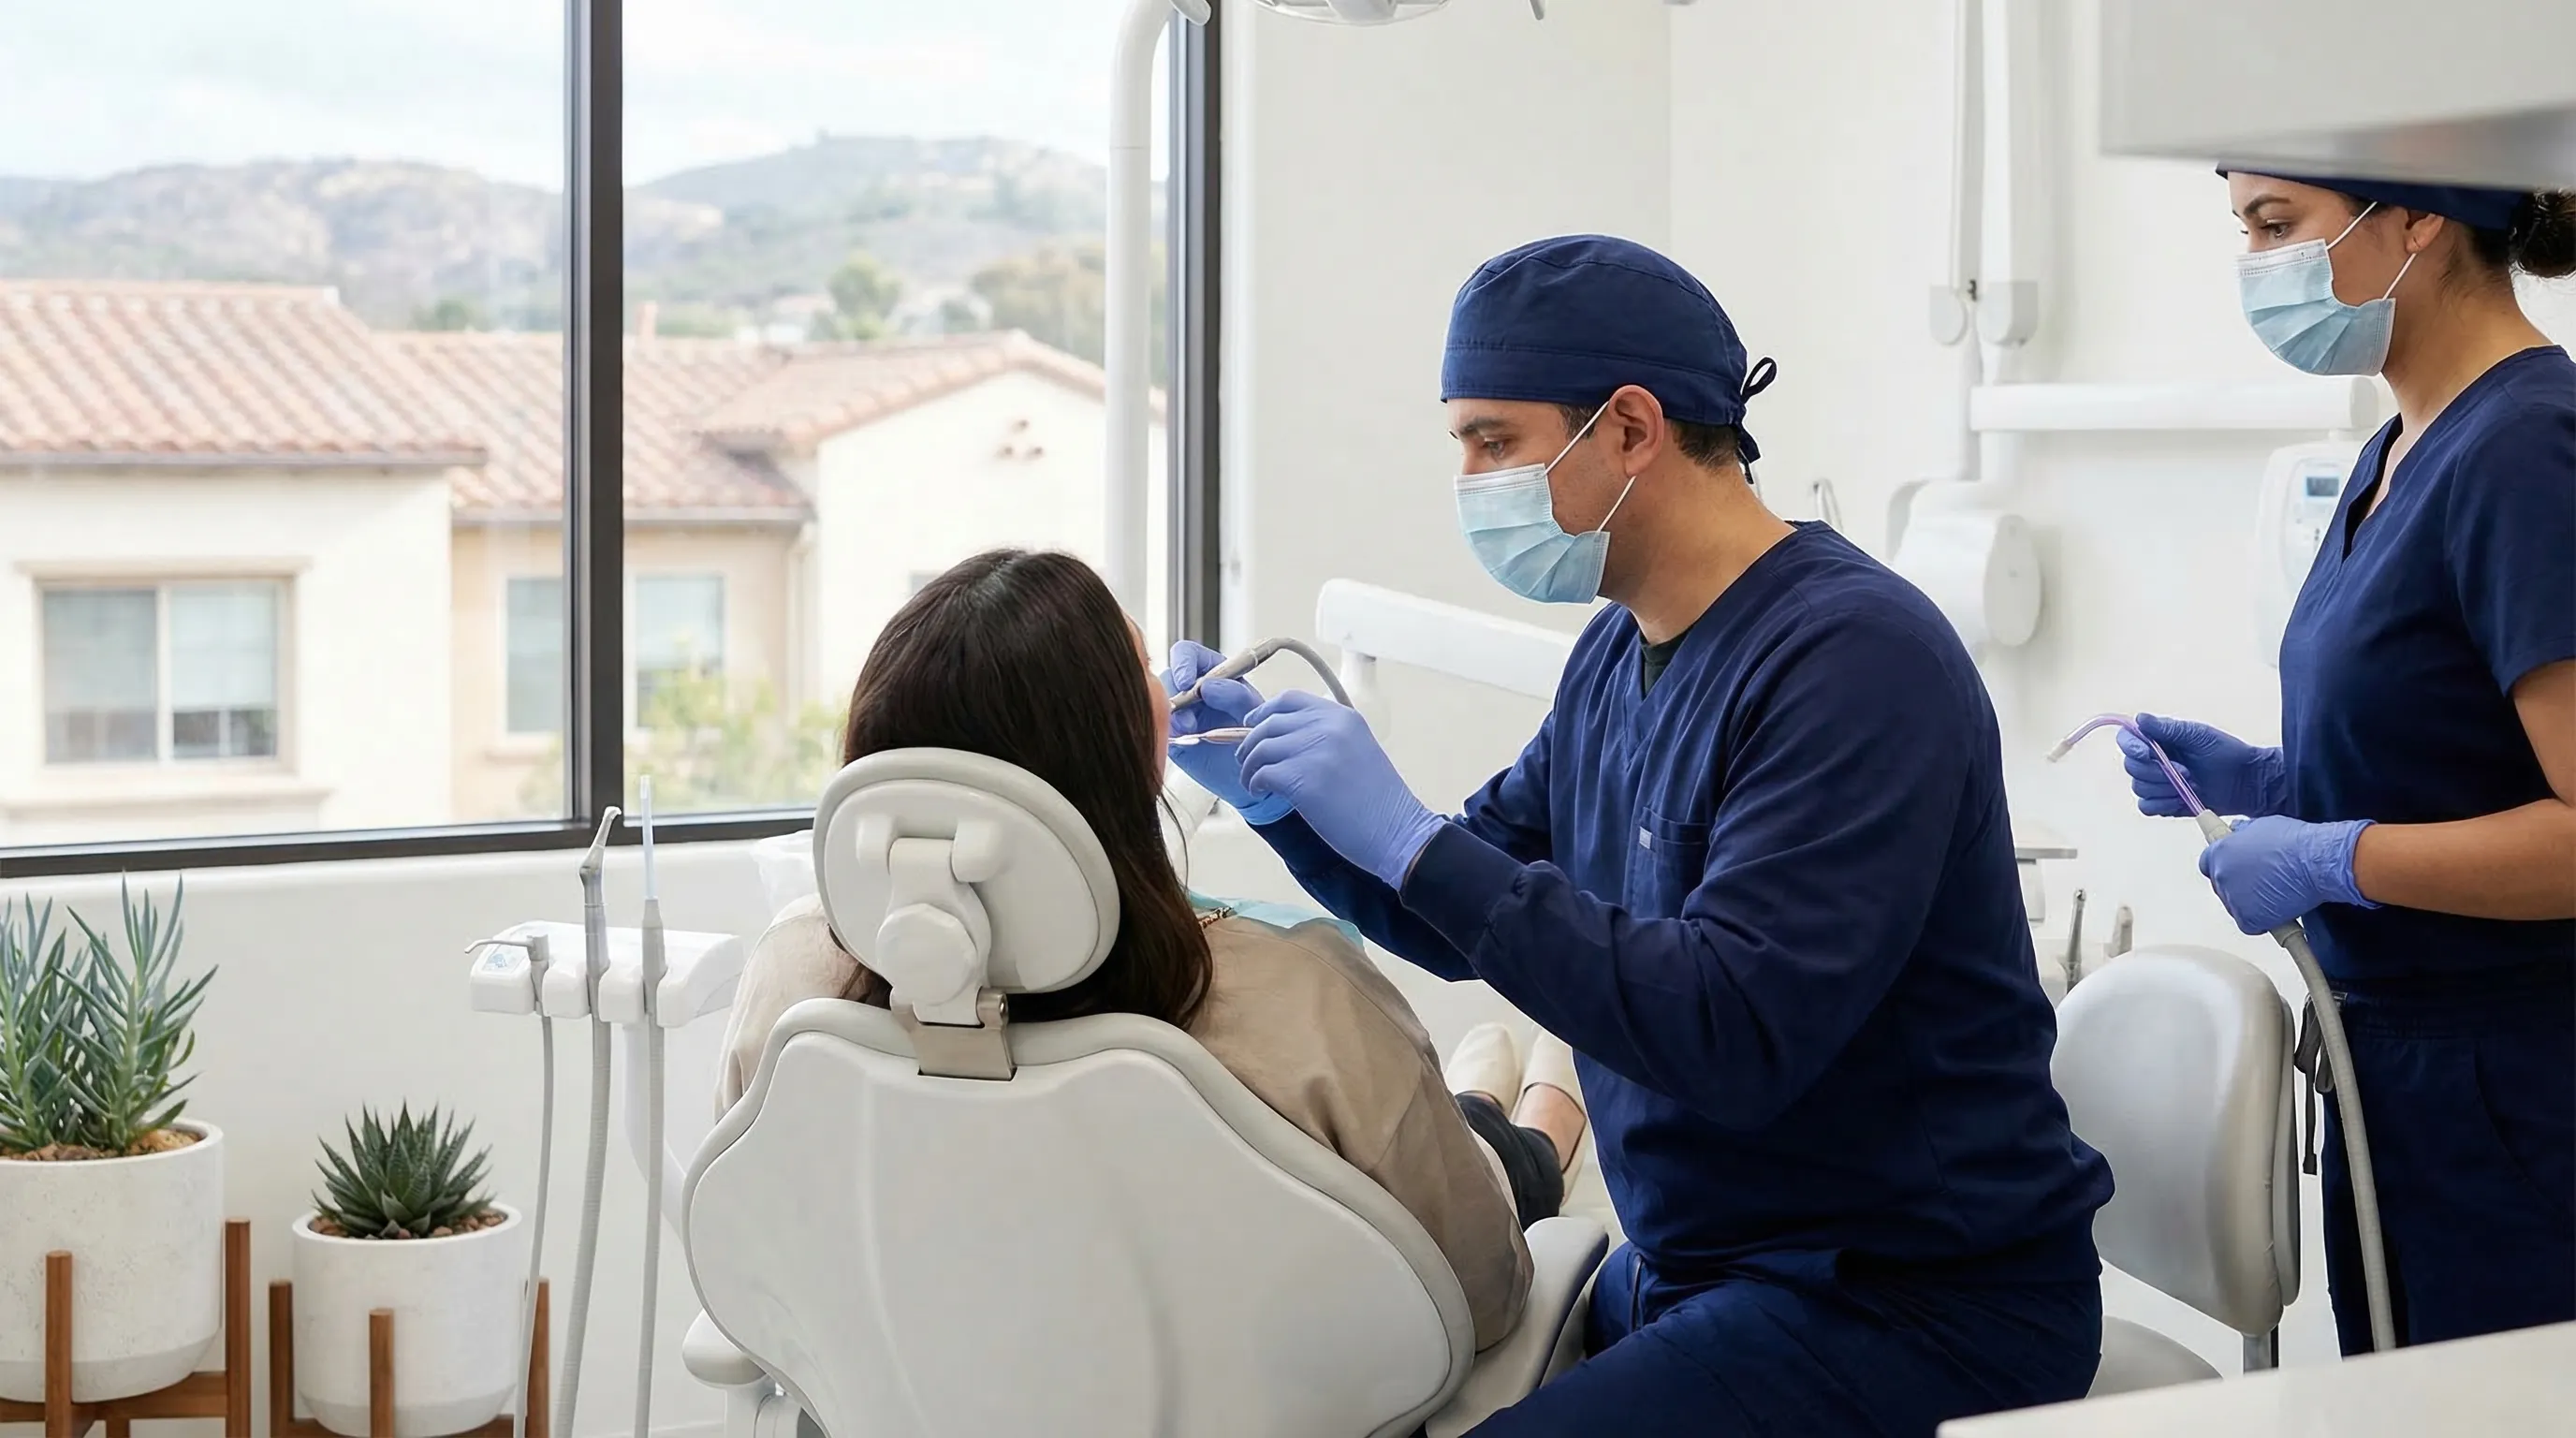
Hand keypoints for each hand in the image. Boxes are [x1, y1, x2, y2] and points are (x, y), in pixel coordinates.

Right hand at [1161, 641, 1288, 822]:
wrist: (1253, 772)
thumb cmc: (1257, 737)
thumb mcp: (1253, 711)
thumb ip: (1236, 694)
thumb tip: (1208, 686)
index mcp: (1215, 673)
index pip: (1188, 654)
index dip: (1183, 663)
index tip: (1186, 682)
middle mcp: (1194, 690)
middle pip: (1168, 677)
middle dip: (1173, 695)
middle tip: (1188, 717)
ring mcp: (1180, 712)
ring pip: (1157, 702)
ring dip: (1170, 716)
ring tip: (1191, 732)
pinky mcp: (1172, 735)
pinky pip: (1156, 729)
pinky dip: (1163, 734)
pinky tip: (1184, 742)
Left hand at [1238, 690, 1447, 888]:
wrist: (1396, 831)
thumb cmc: (1376, 800)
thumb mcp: (1356, 750)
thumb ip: (1324, 737)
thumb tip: (1278, 738)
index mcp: (1342, 717)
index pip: (1289, 699)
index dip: (1264, 712)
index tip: (1252, 726)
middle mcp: (1328, 727)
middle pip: (1269, 724)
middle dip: (1250, 743)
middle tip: (1246, 762)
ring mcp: (1315, 752)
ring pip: (1261, 749)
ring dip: (1249, 766)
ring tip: (1253, 782)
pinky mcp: (1303, 781)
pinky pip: (1262, 773)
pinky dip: (1255, 782)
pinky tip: (1261, 792)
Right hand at [2117, 714, 2289, 818]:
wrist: (2246, 783)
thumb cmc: (2226, 753)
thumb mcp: (2198, 736)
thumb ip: (2167, 729)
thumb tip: (2139, 718)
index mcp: (2158, 740)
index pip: (2127, 740)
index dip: (2131, 747)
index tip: (2147, 753)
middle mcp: (2153, 760)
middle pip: (2131, 767)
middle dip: (2156, 772)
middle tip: (2186, 772)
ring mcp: (2157, 783)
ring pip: (2139, 788)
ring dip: (2163, 789)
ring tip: (2189, 785)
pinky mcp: (2164, 803)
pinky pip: (2147, 807)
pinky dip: (2162, 804)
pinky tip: (2181, 800)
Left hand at [2198, 815, 2375, 934]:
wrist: (2316, 861)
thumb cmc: (2295, 842)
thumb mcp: (2263, 826)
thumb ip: (2244, 833)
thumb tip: (2236, 832)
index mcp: (2220, 852)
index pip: (2208, 863)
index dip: (2224, 867)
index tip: (2235, 870)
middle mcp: (2221, 875)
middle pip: (2221, 887)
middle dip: (2239, 886)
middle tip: (2263, 884)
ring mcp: (2232, 899)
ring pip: (2236, 906)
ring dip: (2252, 903)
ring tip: (2278, 893)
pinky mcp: (2247, 919)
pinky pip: (2251, 924)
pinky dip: (2264, 920)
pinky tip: (2281, 909)